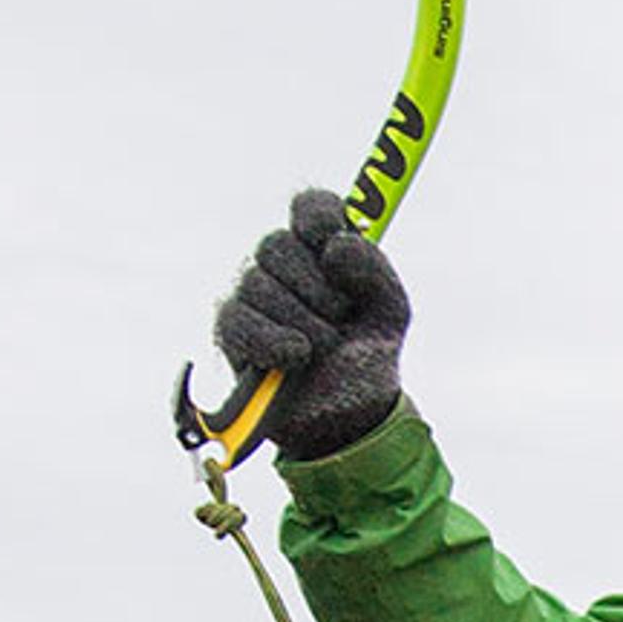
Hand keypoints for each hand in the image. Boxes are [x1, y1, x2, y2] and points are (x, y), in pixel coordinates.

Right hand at [211, 186, 410, 459]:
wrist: (348, 415)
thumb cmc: (366, 354)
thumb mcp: (390, 311)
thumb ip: (374, 270)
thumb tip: (336, 247)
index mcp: (323, 248)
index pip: (311, 206)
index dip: (317, 215)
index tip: (328, 237)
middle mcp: (282, 263)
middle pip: (277, 245)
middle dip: (316, 287)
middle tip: (341, 316)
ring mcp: (252, 292)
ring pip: (259, 284)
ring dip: (303, 322)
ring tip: (324, 349)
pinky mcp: (233, 329)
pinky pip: (241, 321)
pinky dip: (273, 340)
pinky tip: (297, 356)